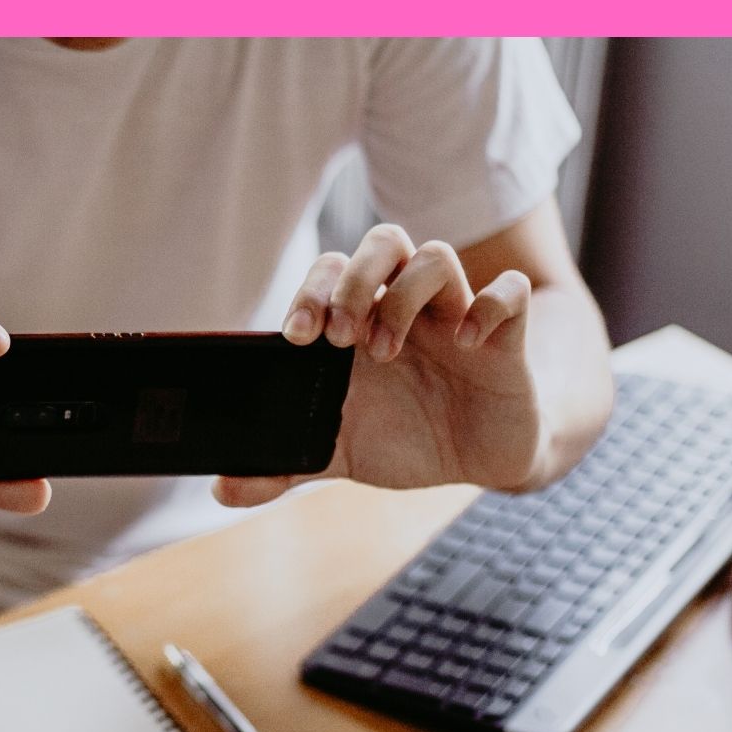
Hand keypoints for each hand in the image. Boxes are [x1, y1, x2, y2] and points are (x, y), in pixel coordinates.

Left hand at [215, 224, 545, 506]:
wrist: (482, 461)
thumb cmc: (410, 439)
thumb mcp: (343, 455)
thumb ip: (285, 466)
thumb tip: (222, 489)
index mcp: (364, 323)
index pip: (331, 272)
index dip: (312, 292)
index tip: (297, 338)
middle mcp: (409, 309)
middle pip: (383, 243)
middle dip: (354, 280)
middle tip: (340, 337)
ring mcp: (458, 316)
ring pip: (435, 256)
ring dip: (404, 297)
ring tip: (387, 350)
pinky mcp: (507, 337)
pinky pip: (510, 293)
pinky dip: (489, 306)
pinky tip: (467, 343)